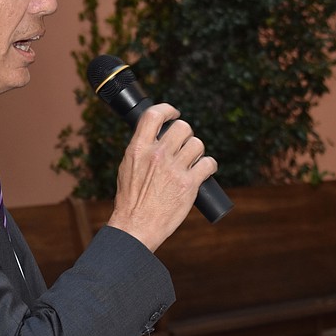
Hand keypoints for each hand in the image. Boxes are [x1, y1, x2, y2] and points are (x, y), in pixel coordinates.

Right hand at [106, 103, 217, 250]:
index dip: (168, 110)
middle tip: (183, 145)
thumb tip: (156, 136)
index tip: (174, 113)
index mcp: (138, 148)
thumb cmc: (130, 199)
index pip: (154, 115)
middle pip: (183, 127)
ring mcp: (174, 169)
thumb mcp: (127, 167)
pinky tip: (202, 172)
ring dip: (197, 152)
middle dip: (186, 134)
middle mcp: (157, 155)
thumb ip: (141, 149)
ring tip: (190, 162)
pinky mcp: (189, 185)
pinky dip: (208, 166)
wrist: (136, 226)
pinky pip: (209, 163)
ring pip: (198, 144)